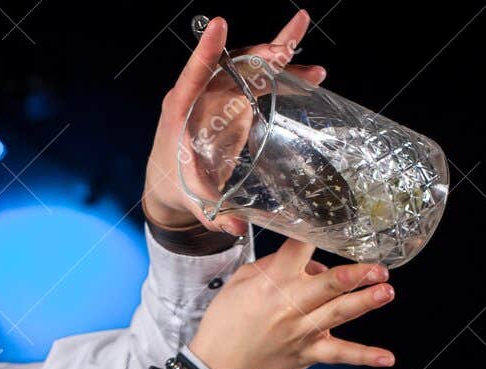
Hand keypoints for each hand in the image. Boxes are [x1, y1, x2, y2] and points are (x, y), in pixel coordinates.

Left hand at [142, 10, 326, 235]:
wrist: (171, 184)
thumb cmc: (175, 187)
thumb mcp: (193, 201)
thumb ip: (211, 212)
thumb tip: (235, 227)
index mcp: (180, 111)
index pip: (193, 74)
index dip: (207, 50)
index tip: (219, 24)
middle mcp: (200, 95)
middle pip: (231, 65)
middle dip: (260, 57)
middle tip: (286, 52)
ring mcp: (219, 94)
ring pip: (251, 67)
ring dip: (282, 62)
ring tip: (314, 70)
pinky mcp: (234, 99)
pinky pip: (260, 80)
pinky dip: (285, 76)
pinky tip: (312, 74)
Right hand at [189, 239, 396, 368]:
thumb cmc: (225, 324)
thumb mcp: (239, 282)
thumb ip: (271, 265)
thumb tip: (305, 261)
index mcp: (273, 282)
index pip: (299, 248)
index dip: (317, 232)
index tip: (337, 220)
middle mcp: (290, 304)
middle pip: (329, 283)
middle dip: (356, 273)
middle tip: (378, 266)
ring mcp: (301, 330)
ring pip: (339, 312)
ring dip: (365, 301)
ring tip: (386, 291)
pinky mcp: (308, 354)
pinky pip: (340, 355)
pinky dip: (365, 357)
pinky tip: (387, 358)